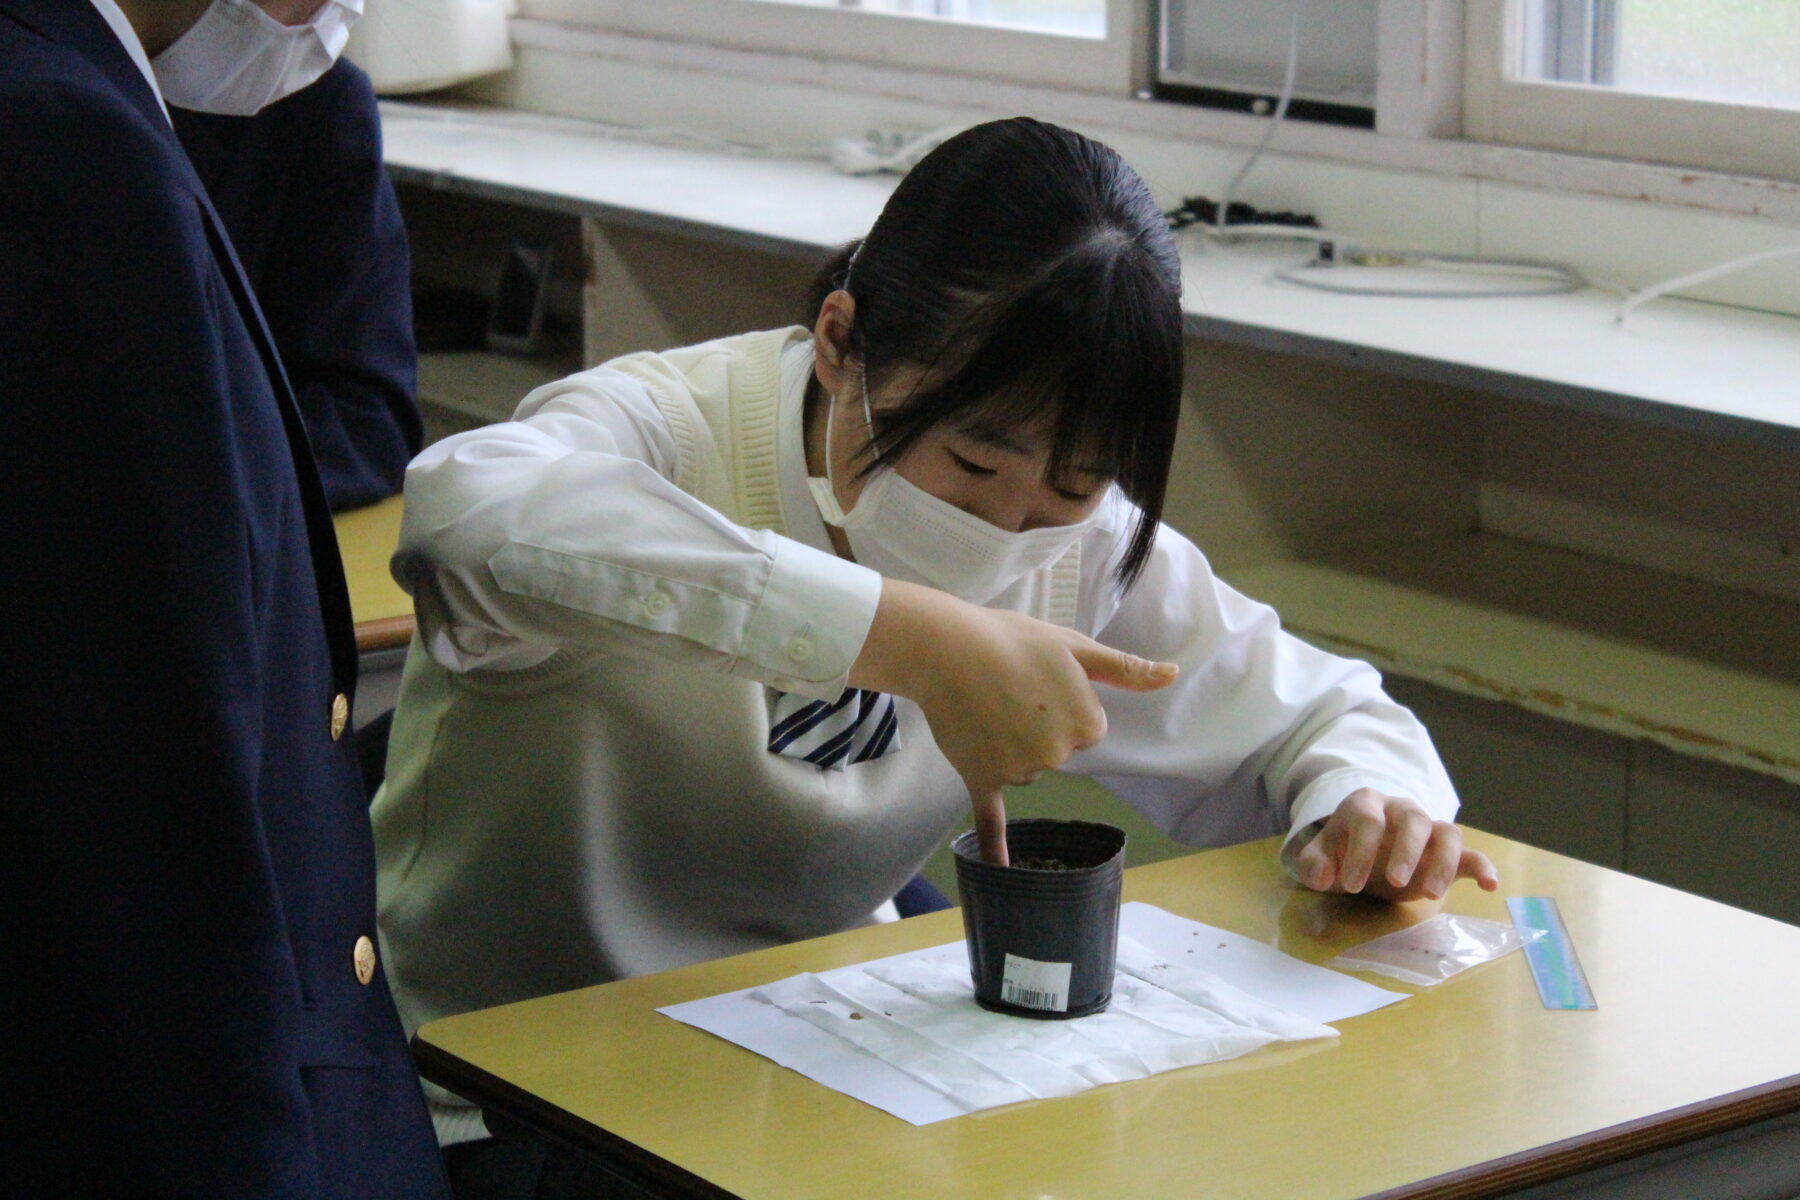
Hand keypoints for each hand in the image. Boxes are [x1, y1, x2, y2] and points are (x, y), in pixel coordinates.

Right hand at [851, 579, 1176, 864]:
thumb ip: (1126, 669)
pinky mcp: (984, 778)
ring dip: (1007, 744)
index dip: (1062, 700)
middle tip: (1008, 687)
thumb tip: (1174, 675)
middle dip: (1036, 723)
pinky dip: (996, 846)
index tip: (1039, 679)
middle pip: (1056, 749)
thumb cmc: (1012, 639)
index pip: (1086, 726)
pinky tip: (998, 868)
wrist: (946, 648)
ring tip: (985, 703)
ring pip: (1024, 767)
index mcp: (1087, 724)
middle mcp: (1058, 755)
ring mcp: (1021, 770)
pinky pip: (993, 819)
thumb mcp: (1076, 646)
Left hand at [1294, 789, 1498, 901]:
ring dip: (1443, 861)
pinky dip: (1483, 866)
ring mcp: (1428, 829)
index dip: (1360, 851)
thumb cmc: (1341, 853)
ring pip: (1446, 832)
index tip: (1351, 885)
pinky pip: (1471, 854)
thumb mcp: (1319, 858)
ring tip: (1431, 894)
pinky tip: (1490, 886)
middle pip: (1413, 819)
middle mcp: (1401, 810)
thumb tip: (1322, 875)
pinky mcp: (1447, 853)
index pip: (1368, 821)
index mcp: (1366, 805)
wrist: (1362, 855)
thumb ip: (1313, 864)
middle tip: (1395, 882)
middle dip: (1406, 850)